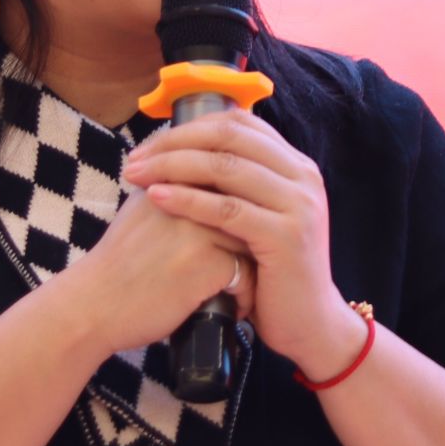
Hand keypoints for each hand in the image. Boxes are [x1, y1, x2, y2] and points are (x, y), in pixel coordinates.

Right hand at [64, 179, 254, 359]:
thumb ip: (173, 189)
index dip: (240, 209)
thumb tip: (211, 181)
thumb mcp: (140, 210)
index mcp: (171, 178)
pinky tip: (234, 307)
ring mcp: (200, 228)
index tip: (236, 238)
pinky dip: (245, 295)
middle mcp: (188, 196)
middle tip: (254, 261)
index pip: (228, 179)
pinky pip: (248, 274)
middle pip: (247, 207)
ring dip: (255, 266)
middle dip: (254, 235)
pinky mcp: (208, 263)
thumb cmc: (118, 265)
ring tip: (244, 288)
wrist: (92, 306)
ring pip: (254, 239)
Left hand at [121, 109, 368, 380]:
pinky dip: (188, 199)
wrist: (309, 322)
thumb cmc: (272, 271)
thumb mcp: (260, 216)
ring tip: (136, 175)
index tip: (149, 144)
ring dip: (172, 165)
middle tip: (135, 158)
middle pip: (229, 137)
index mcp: (295, 165)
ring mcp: (298, 205)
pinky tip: (156, 198)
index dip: (189, 127)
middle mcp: (302, 177)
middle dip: (175, 142)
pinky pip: (227, 209)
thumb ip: (237, 184)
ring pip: (225, 167)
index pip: (238, 123)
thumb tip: (183, 151)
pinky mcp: (286, 236)